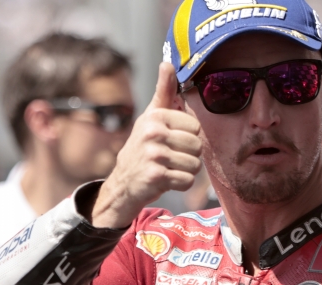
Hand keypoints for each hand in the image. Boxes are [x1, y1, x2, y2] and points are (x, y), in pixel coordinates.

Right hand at [90, 62, 201, 227]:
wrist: (123, 182)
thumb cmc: (142, 147)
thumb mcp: (151, 117)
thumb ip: (163, 91)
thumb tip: (167, 63)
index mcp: (156, 116)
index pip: (196, 128)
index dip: (187, 138)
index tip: (171, 142)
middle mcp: (153, 133)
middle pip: (198, 146)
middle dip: (189, 156)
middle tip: (171, 158)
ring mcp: (154, 155)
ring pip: (195, 164)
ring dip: (186, 171)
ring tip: (169, 168)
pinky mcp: (156, 176)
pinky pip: (187, 180)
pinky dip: (181, 184)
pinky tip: (166, 180)